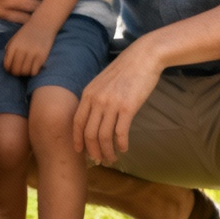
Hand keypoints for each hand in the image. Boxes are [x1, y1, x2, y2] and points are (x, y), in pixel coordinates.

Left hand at [3, 19, 55, 77]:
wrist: (43, 23)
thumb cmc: (28, 32)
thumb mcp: (15, 38)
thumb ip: (9, 50)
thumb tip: (7, 64)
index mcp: (14, 46)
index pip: (7, 65)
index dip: (8, 70)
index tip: (11, 69)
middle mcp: (22, 50)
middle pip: (16, 70)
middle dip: (16, 73)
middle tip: (19, 71)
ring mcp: (32, 53)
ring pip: (25, 72)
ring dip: (25, 73)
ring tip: (26, 69)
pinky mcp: (42, 56)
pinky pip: (34, 71)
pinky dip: (33, 72)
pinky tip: (34, 68)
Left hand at [73, 40, 162, 164]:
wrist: (142, 58)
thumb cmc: (124, 71)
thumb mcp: (102, 82)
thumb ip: (95, 97)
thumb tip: (93, 116)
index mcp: (88, 94)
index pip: (77, 122)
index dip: (77, 139)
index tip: (79, 152)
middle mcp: (96, 100)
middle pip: (89, 133)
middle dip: (92, 151)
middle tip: (99, 160)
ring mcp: (111, 104)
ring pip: (104, 136)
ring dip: (107, 151)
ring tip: (112, 158)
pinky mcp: (127, 107)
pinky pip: (120, 132)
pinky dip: (121, 144)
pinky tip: (124, 148)